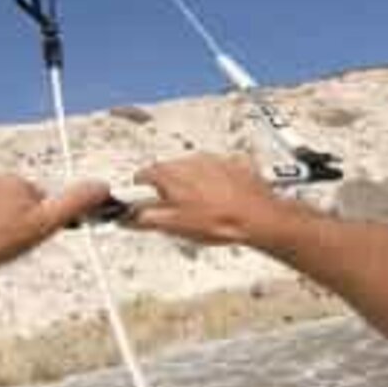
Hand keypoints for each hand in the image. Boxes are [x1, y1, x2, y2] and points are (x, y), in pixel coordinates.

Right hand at [128, 154, 303, 246]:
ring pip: (195, 169)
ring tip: (203, 206)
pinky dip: (217, 182)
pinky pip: (220, 171)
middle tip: (176, 208)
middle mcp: (191, 161)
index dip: (139, 188)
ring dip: (194, 183)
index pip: (143, 174)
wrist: (258, 218)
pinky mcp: (235, 165)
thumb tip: (129, 217)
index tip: (140, 195)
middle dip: (169, 187)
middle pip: (170, 170)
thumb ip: (146, 218)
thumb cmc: (220, 221)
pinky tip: (223, 198)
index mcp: (171, 173)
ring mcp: (215, 160)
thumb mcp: (175, 225)